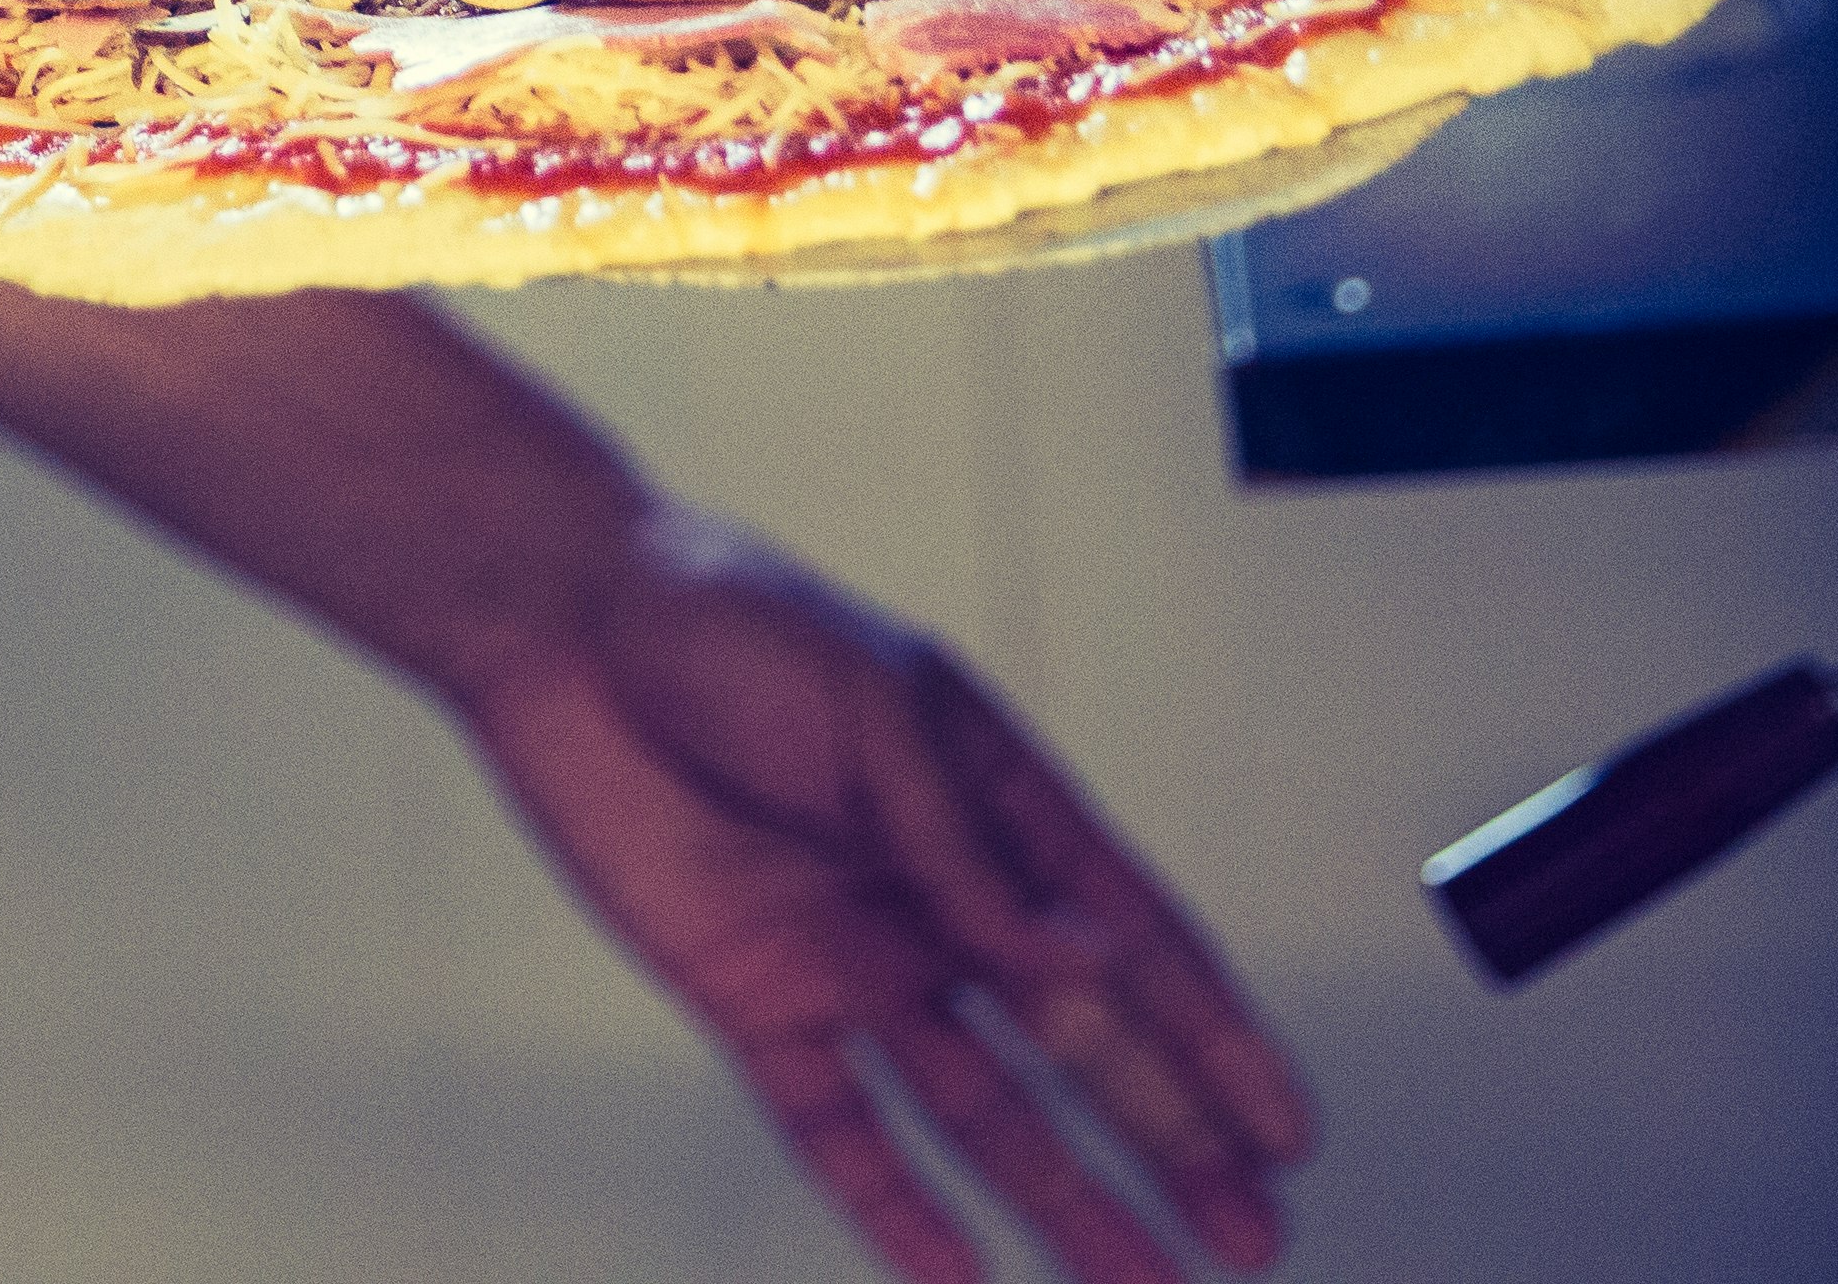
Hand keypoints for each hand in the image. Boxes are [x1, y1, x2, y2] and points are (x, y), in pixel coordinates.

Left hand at [459, 514, 1314, 1283]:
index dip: (1213, 1039)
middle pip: (1080, 1045)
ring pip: (983, 1108)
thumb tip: (1082, 957)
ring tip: (1140, 1281)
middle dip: (1168, 1142)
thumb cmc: (716, 619)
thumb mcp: (872, 714)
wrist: (554, 626)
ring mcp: (855, 958)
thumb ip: (968, 854)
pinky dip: (896, 1207)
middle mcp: (937, 896)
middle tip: (1245, 1234)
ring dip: (1063, 1197)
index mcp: (991, 805)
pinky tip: (955, 1272)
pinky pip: (842, 1126)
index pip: (1133, 938)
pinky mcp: (759, 1001)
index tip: (1283, 1129)